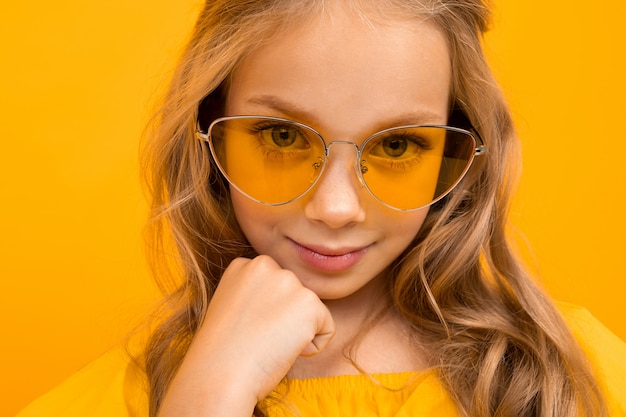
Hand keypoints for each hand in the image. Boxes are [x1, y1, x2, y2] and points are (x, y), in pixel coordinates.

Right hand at [157, 255, 334, 416]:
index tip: (246, 328)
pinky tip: (283, 350)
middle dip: (283, 320)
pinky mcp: (309, 303)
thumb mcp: (231, 307)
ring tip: (266, 343)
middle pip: (295, 296)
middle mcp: (267, 265)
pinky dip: (312, 347)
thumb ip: (256, 294)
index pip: (276, 287)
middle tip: (256, 337)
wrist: (219, 374)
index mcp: (245, 264)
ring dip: (296, 332)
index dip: (265, 314)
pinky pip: (327, 328)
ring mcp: (289, 281)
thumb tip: (283, 305)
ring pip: (310, 311)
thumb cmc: (222, 352)